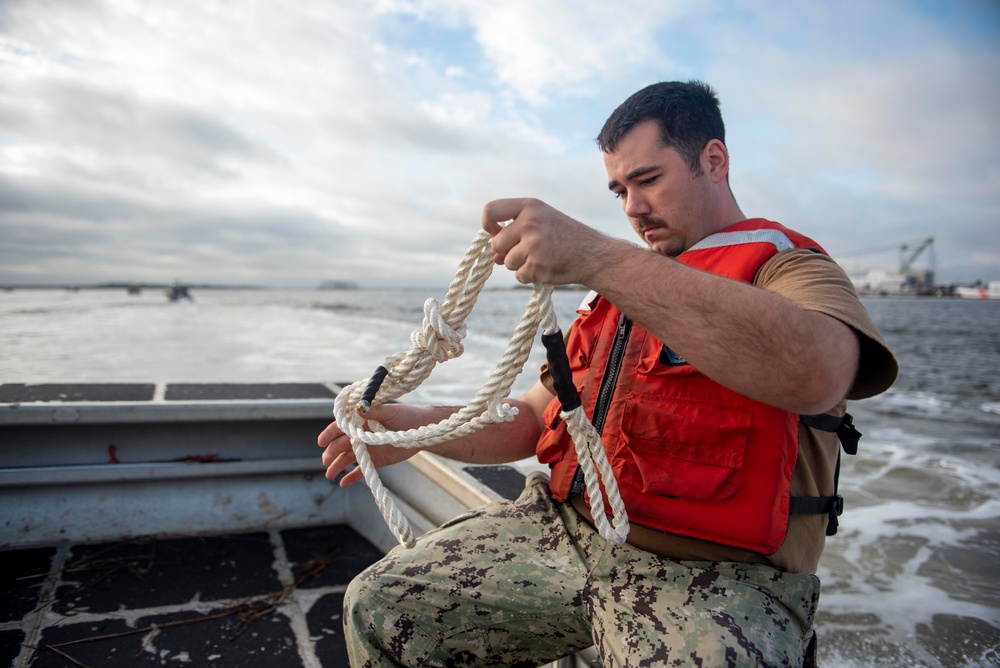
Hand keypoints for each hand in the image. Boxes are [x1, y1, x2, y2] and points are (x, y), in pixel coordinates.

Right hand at [317, 403, 421, 486]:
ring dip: (337, 465)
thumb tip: (359, 408)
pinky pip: (361, 470)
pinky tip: (343, 483)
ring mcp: (367, 448)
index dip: (330, 434)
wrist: (422, 431)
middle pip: (341, 444)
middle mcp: (361, 434)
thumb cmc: (406, 416)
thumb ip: (375, 411)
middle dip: (332, 452)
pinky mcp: (376, 460)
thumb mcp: (391, 411)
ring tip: (330, 475)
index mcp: (362, 420)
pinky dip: (352, 477)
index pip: (341, 426)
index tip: (321, 442)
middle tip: (326, 461)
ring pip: (348, 458)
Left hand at [481, 198, 607, 284]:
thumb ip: (516, 233)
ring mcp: (533, 244)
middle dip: (507, 253)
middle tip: (528, 252)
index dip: (487, 225)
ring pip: (507, 262)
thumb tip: (494, 256)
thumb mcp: (542, 223)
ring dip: (520, 265)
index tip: (494, 233)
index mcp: (530, 207)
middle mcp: (529, 222)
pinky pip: (519, 276)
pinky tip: (546, 268)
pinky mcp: (537, 265)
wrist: (593, 254)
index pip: (491, 210)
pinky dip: (530, 276)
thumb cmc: (566, 237)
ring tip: (542, 257)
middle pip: (497, 244)